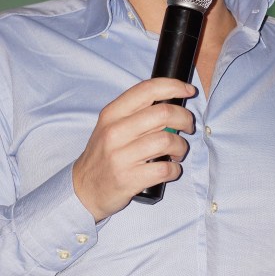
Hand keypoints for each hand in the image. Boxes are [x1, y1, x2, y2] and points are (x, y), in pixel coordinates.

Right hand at [73, 78, 195, 221]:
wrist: (84, 188)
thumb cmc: (104, 155)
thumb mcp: (110, 126)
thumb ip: (136, 113)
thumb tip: (171, 103)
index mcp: (112, 114)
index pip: (147, 90)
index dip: (174, 86)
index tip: (188, 90)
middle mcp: (115, 132)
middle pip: (163, 114)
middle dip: (185, 119)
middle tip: (187, 127)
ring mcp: (121, 156)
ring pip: (167, 141)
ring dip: (181, 147)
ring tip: (177, 152)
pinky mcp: (129, 179)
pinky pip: (165, 169)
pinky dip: (175, 169)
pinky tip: (170, 169)